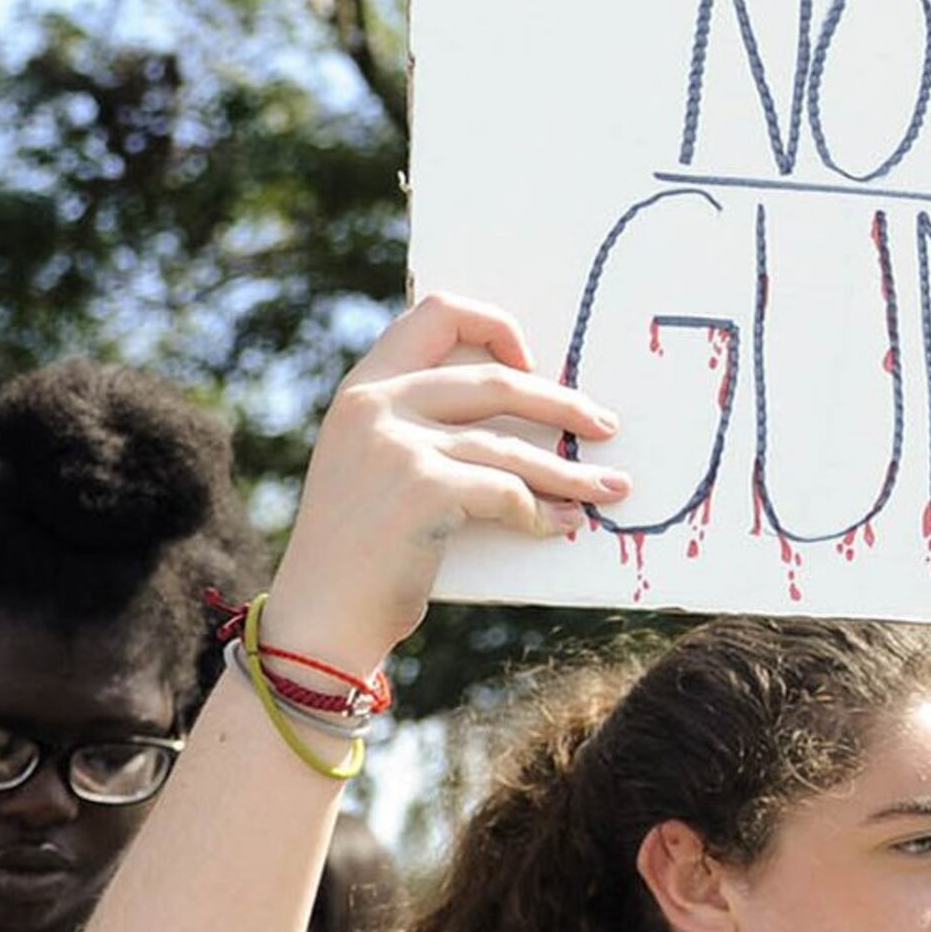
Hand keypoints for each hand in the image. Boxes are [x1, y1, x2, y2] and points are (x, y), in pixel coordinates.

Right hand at [268, 293, 628, 666]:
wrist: (320, 617)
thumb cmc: (364, 550)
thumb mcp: (377, 466)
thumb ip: (423, 425)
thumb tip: (529, 408)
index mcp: (365, 388)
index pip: (436, 313)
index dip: (495, 326)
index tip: (532, 363)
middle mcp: (375, 404)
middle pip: (496, 380)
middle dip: (563, 403)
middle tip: (607, 427)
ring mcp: (397, 443)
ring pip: (511, 446)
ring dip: (571, 473)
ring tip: (610, 488)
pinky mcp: (422, 486)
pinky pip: (507, 492)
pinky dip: (542, 513)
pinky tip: (562, 526)